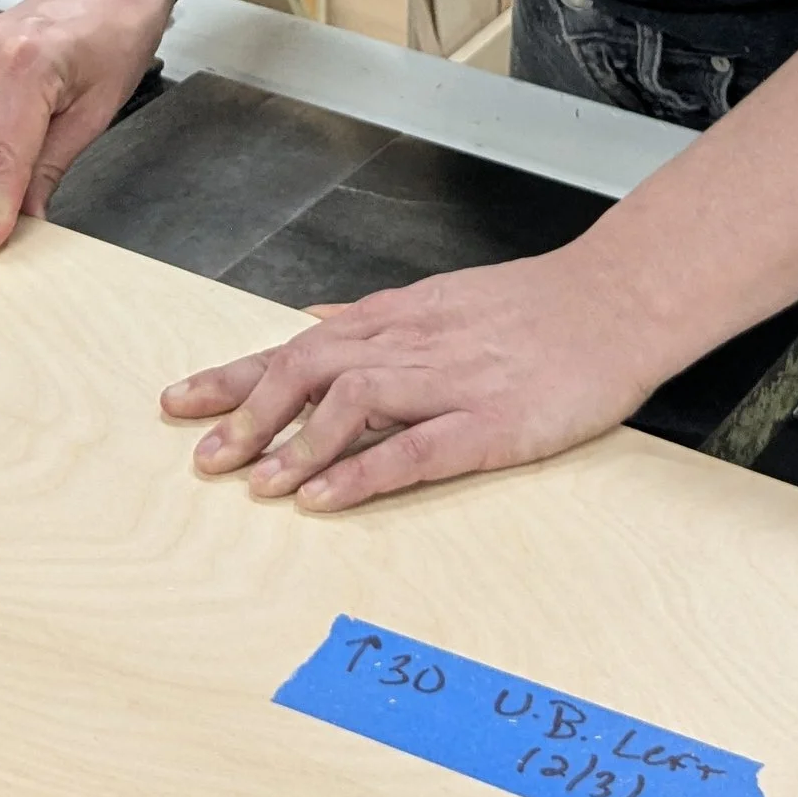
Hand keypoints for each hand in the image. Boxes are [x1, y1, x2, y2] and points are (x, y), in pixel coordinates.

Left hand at [161, 241, 663, 510]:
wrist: (616, 302)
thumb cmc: (533, 306)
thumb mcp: (441, 298)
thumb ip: (375, 315)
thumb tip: (313, 316)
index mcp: (397, 319)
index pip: (297, 345)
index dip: (236, 375)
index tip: (181, 403)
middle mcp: (411, 345)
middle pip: (308, 369)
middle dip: (248, 412)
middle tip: (202, 456)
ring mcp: (450, 383)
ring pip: (352, 402)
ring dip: (295, 443)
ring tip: (253, 484)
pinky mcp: (491, 424)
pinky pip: (414, 448)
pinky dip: (362, 471)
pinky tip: (324, 498)